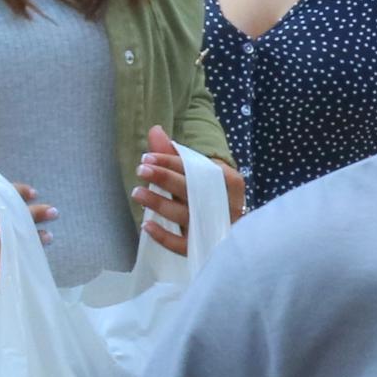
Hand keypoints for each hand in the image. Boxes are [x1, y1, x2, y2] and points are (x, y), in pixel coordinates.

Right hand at [0, 147, 51, 286]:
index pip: (6, 195)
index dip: (21, 193)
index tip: (32, 193)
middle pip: (14, 222)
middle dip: (36, 216)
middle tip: (53, 214)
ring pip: (11, 249)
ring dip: (31, 243)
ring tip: (46, 239)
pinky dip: (10, 266)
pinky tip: (21, 261)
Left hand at [134, 126, 235, 256]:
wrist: (238, 233)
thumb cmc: (213, 197)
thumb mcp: (201, 174)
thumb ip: (176, 155)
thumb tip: (155, 130)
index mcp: (228, 180)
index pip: (196, 168)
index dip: (170, 161)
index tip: (146, 158)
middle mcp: (226, 203)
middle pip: (191, 189)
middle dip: (164, 178)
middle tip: (141, 170)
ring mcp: (216, 226)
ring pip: (184, 215)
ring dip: (159, 203)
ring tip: (137, 193)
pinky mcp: (205, 247)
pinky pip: (182, 244)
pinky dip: (163, 236)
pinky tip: (146, 225)